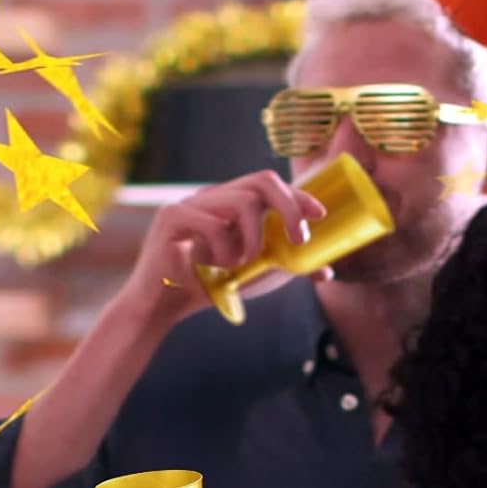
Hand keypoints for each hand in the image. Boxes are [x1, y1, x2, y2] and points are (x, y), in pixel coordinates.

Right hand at [115, 171, 326, 327]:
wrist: (160, 307)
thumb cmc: (207, 289)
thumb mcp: (256, 275)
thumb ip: (285, 266)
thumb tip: (326, 271)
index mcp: (231, 204)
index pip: (270, 186)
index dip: (298, 196)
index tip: (320, 214)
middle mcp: (213, 197)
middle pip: (261, 180)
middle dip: (289, 208)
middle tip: (299, 240)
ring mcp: (191, 202)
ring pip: (242, 202)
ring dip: (253, 240)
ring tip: (240, 266)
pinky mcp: (172, 217)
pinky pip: (214, 225)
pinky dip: (224, 252)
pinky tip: (215, 270)